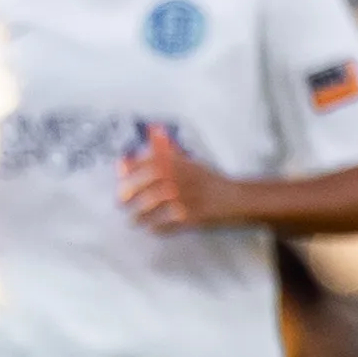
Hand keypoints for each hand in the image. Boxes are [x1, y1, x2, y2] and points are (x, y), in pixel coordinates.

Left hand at [117, 128, 232, 232]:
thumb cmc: (208, 179)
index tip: (121, 179)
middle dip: (127, 197)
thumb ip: (166, 148)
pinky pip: (164, 225)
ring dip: (138, 216)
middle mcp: (177, 179)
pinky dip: (155, 228)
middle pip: (140, 189)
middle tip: (122, 204)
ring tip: (134, 220)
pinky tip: (153, 228)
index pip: (141, 164)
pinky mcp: (189, 218)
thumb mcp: (188, 160)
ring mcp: (183, 199)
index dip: (128, 172)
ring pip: (149, 209)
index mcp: (175, 163)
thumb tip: (152, 128)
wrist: (236, 198)